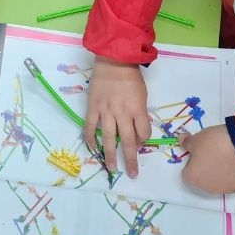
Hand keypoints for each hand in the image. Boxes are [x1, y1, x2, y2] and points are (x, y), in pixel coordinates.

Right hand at [85, 56, 150, 177]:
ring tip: (111, 168)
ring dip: (110, 155)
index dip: (144, 141)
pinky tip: (92, 149)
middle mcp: (122, 113)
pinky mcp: (93, 108)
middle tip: (132, 174)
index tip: (141, 143)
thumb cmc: (132, 78)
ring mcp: (106, 111)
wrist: (113, 61)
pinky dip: (91, 139)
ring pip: (109, 138)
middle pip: (128, 141)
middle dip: (131, 159)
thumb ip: (140, 113)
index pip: (143, 133)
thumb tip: (137, 131)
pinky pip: (90, 127)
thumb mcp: (142, 96)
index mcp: (137, 109)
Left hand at [178, 125, 234, 194]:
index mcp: (192, 178)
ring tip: (225, 156)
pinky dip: (233, 173)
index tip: (199, 152)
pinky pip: (232, 180)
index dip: (192, 162)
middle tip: (212, 153)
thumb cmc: (213, 143)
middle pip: (202, 178)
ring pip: (217, 181)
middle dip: (205, 168)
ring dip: (219, 172)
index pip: (187, 172)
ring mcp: (224, 189)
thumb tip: (181, 141)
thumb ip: (187, 143)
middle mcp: (207, 188)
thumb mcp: (196, 139)